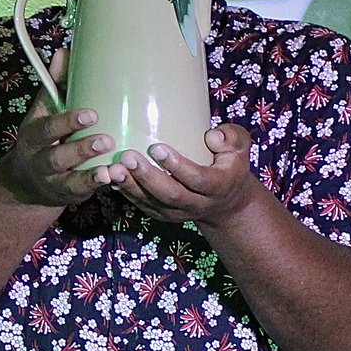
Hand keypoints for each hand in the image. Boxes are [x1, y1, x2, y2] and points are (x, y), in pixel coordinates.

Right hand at [0, 49, 126, 207]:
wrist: (28, 180)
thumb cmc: (45, 135)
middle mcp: (40, 159)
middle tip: (106, 140)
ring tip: (112, 168)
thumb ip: (56, 85)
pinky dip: (97, 186)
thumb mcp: (45, 111)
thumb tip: (65, 50)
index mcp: (33, 133)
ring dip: (91, 175)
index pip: (48, 127)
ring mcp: (53, 181)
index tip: (91, 114)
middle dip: (81, 149)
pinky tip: (114, 180)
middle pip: (57, 156)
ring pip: (70, 180)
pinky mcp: (68, 195)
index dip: (67, 121)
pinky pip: (82, 193)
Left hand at [117, 124, 262, 227]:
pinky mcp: (163, 214)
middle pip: (170, 195)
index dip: (177, 166)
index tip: (156, 147)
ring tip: (113, 168)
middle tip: (128, 157)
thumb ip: (232, 138)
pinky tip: (110, 177)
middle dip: (147, 177)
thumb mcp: (240, 148)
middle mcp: (197, 203)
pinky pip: (143, 205)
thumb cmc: (229, 164)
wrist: (226, 201)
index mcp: (217, 186)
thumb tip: (212, 136)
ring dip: (131, 187)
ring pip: (152, 203)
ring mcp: (178, 212)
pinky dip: (126, 193)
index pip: (197, 179)